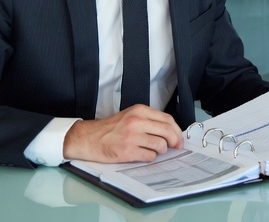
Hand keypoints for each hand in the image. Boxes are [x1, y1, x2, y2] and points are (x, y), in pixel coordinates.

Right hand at [62, 105, 183, 163]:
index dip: (176, 130)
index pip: (167, 119)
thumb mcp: (130, 115)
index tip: (179, 138)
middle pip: (167, 131)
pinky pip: (150, 157)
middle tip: (175, 147)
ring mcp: (132, 137)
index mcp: (139, 110)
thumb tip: (170, 131)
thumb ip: (148, 120)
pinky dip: (149, 157)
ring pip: (160, 145)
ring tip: (152, 150)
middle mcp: (136, 122)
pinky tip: (142, 154)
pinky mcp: (127, 151)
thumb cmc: (111, 128)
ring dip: (160, 151)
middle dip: (175, 141)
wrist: (90, 138)